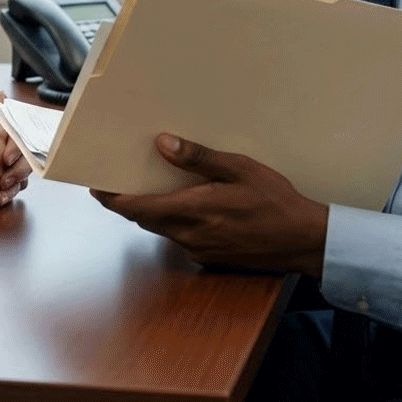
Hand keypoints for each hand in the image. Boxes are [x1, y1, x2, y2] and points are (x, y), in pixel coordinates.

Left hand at [90, 134, 327, 276]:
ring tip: (145, 187)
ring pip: (160, 229)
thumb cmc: (275, 201)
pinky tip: (180, 205)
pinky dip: (170, 221)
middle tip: (117, 179)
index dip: (111, 199)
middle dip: (126, 202)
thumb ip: (198, 158)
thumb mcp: (239, 169)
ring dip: (149, 211)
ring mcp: (199, 250)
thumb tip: (162, 143)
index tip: (95, 186)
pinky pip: (179, 238)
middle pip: (144, 220)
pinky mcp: (210, 258)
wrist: (306, 241)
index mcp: (192, 212)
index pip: (136, 209)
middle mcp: (189, 236)